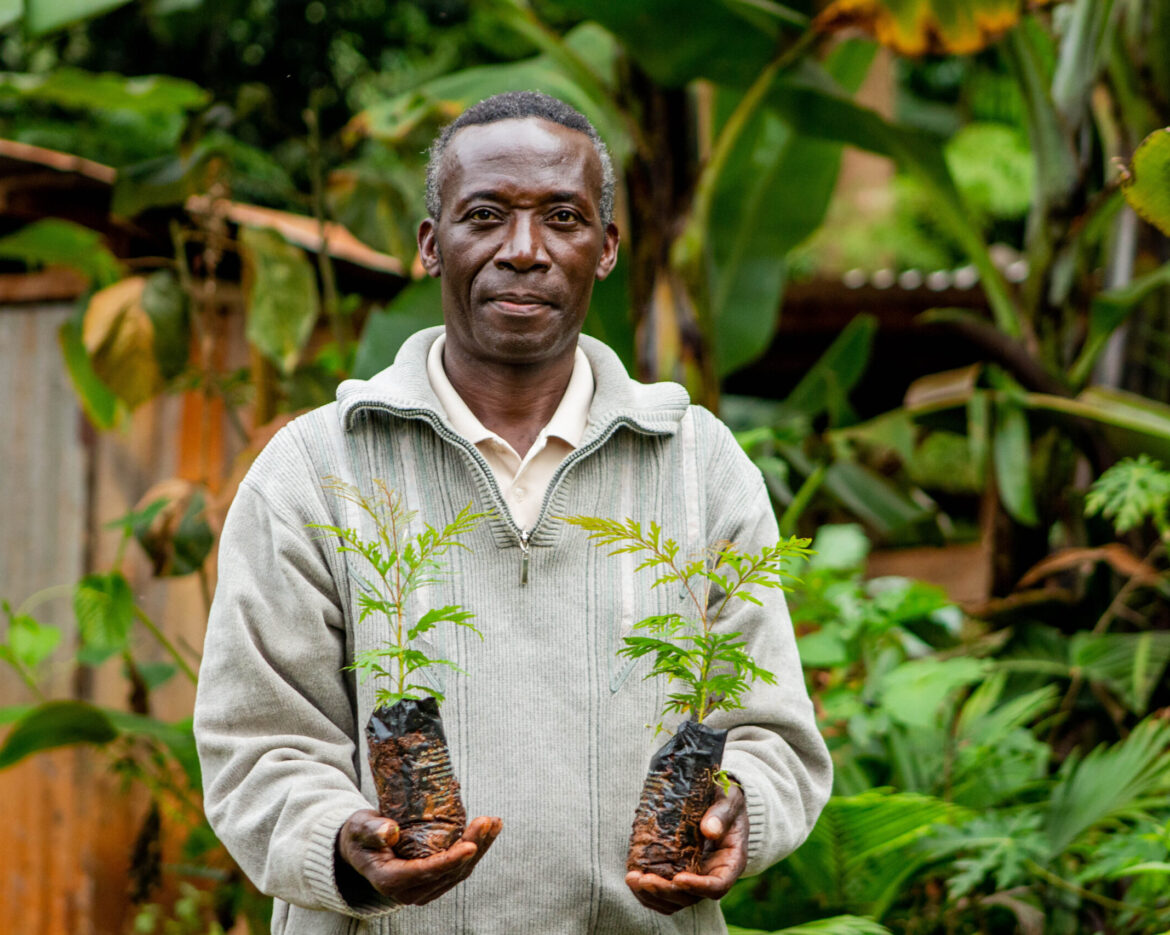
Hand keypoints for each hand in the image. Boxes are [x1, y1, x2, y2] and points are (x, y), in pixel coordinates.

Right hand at [337, 809, 502, 905]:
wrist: (360, 847)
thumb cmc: (360, 835)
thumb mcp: (361, 829)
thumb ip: (372, 830)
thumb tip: (389, 831)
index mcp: (391, 881)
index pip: (427, 872)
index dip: (451, 860)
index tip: (471, 844)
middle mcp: (410, 891)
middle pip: (449, 871)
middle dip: (473, 847)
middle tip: (487, 821)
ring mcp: (424, 889)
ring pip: (459, 871)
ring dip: (480, 847)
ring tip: (494, 823)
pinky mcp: (434, 881)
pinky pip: (459, 868)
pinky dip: (476, 849)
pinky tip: (488, 831)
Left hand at [626, 782, 747, 914]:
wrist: (717, 798)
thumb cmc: (726, 799)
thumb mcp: (729, 802)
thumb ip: (721, 815)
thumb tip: (709, 830)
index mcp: (730, 862)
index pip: (717, 886)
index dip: (698, 887)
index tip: (678, 878)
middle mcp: (713, 875)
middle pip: (691, 898)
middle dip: (666, 892)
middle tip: (644, 879)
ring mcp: (695, 877)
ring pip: (675, 900)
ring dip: (652, 895)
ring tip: (632, 878)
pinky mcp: (679, 872)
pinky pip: (664, 892)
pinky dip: (647, 892)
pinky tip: (633, 878)